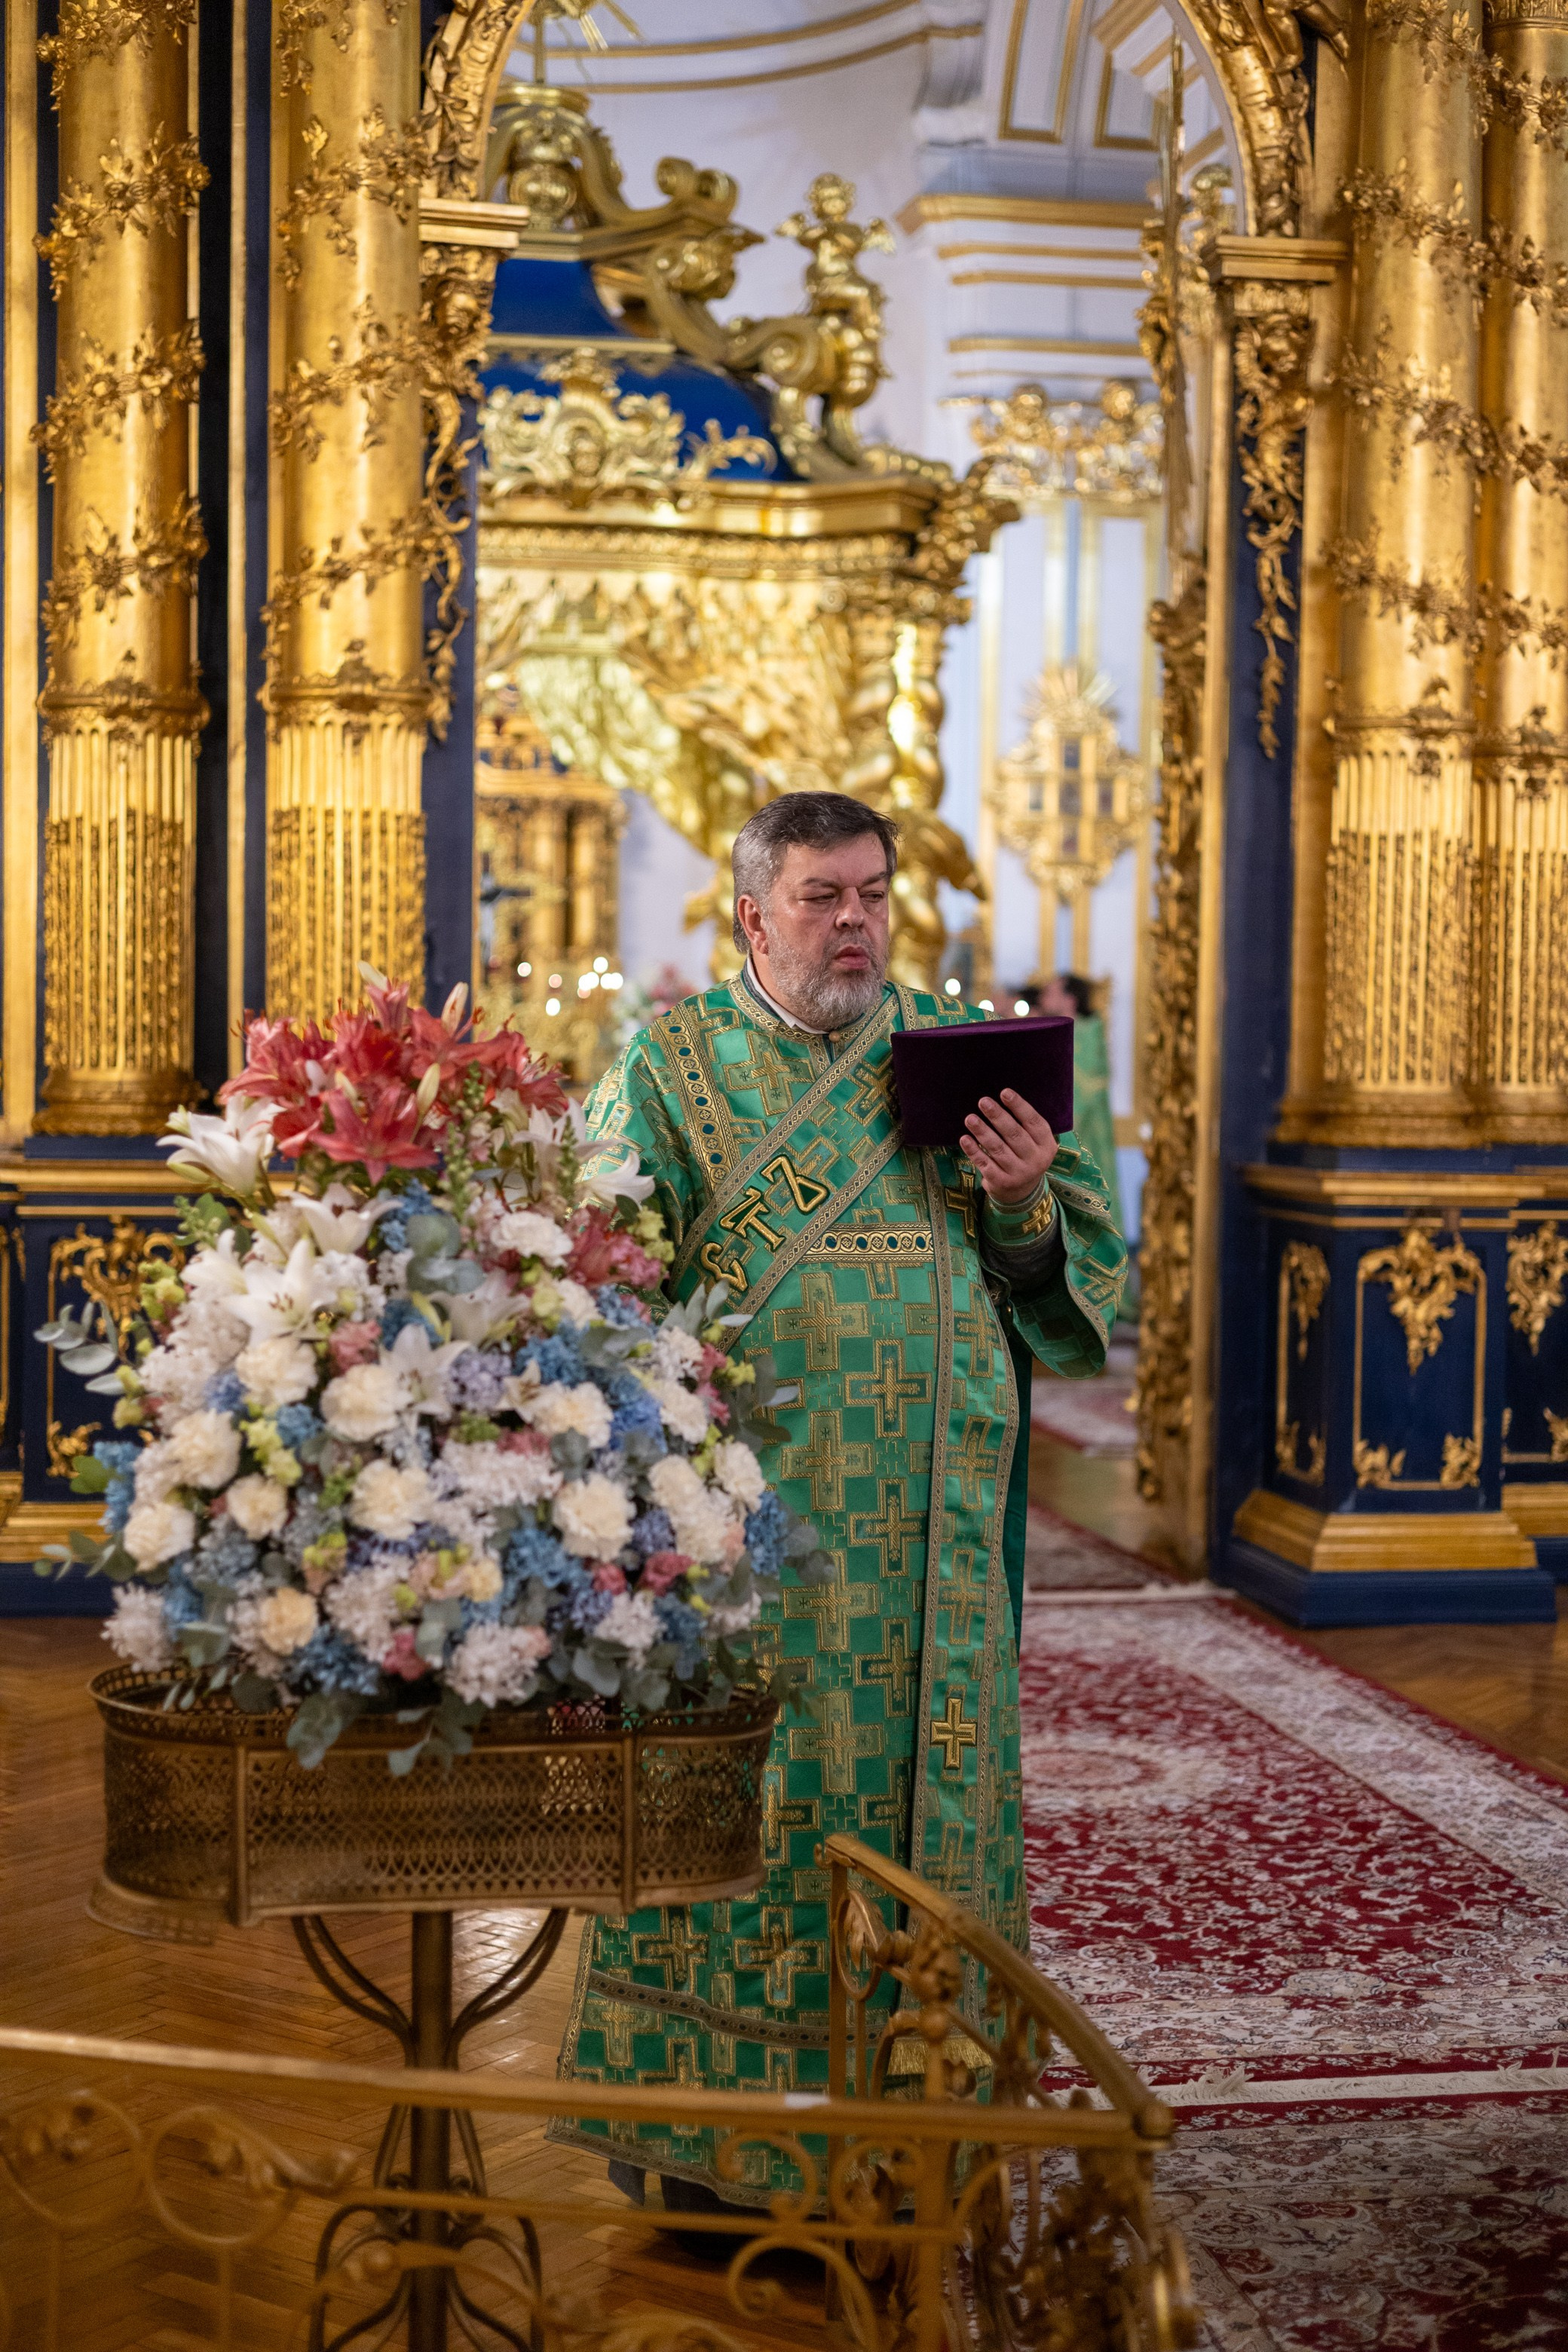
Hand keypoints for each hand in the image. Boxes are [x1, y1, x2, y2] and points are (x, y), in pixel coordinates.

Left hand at [960, 1089, 1057, 1203]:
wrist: (1021, 1191)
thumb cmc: (1024, 1154)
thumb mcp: (1034, 1142)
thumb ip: (1025, 1124)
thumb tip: (1003, 1096)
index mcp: (1046, 1145)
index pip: (1033, 1122)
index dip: (1019, 1106)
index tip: (1004, 1092)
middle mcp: (1035, 1160)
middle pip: (1014, 1134)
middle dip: (997, 1117)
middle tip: (983, 1101)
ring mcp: (1018, 1173)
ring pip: (998, 1149)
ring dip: (982, 1132)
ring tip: (970, 1118)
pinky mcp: (1001, 1182)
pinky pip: (985, 1164)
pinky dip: (974, 1151)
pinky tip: (964, 1139)